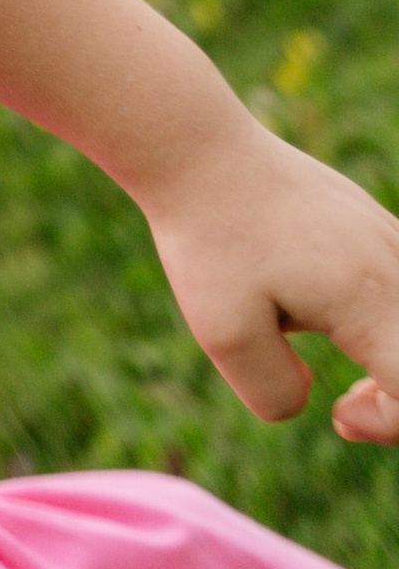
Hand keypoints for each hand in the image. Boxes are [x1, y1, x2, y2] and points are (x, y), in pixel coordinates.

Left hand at [140, 114, 398, 442]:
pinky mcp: (369, 219)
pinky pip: (396, 285)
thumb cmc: (207, 236)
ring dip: (391, 356)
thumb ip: (275, 389)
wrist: (191, 146)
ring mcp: (387, 235)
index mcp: (371, 298)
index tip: (339, 416)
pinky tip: (319, 307)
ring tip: (324, 351)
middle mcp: (393, 263)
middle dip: (398, 399)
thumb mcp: (225, 332)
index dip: (392, 423)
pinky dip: (381, 316)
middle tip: (346, 405)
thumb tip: (312, 398)